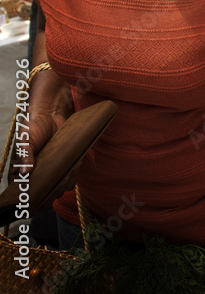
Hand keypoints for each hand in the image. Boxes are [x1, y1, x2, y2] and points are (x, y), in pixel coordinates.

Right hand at [12, 71, 76, 209]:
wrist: (51, 113)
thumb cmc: (33, 126)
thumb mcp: (25, 140)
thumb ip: (24, 156)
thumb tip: (23, 173)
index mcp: (20, 170)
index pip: (21, 191)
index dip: (27, 199)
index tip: (34, 202)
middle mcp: (35, 172)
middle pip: (40, 192)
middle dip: (47, 195)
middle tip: (53, 190)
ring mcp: (50, 169)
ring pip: (56, 187)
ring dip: (60, 186)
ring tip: (62, 179)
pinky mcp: (64, 163)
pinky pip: (68, 176)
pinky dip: (71, 176)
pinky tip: (72, 171)